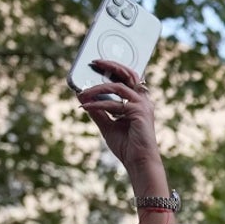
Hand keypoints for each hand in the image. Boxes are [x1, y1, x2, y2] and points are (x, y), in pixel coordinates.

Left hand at [77, 59, 169, 223]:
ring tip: (82, 94)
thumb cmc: (127, 144)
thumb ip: (97, 110)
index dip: (114, 67)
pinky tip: (85, 107)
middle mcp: (143, 100)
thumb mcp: (107, 124)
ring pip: (118, 87)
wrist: (139, 161)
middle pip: (129, 74)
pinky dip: (98, 105)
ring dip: (97, 89)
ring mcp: (143, 105)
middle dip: (111, 65)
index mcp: (138, 101)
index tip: (96, 63)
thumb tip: (81, 96)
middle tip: (94, 62)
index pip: (128, 78)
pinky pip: (115, 104)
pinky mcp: (139, 113)